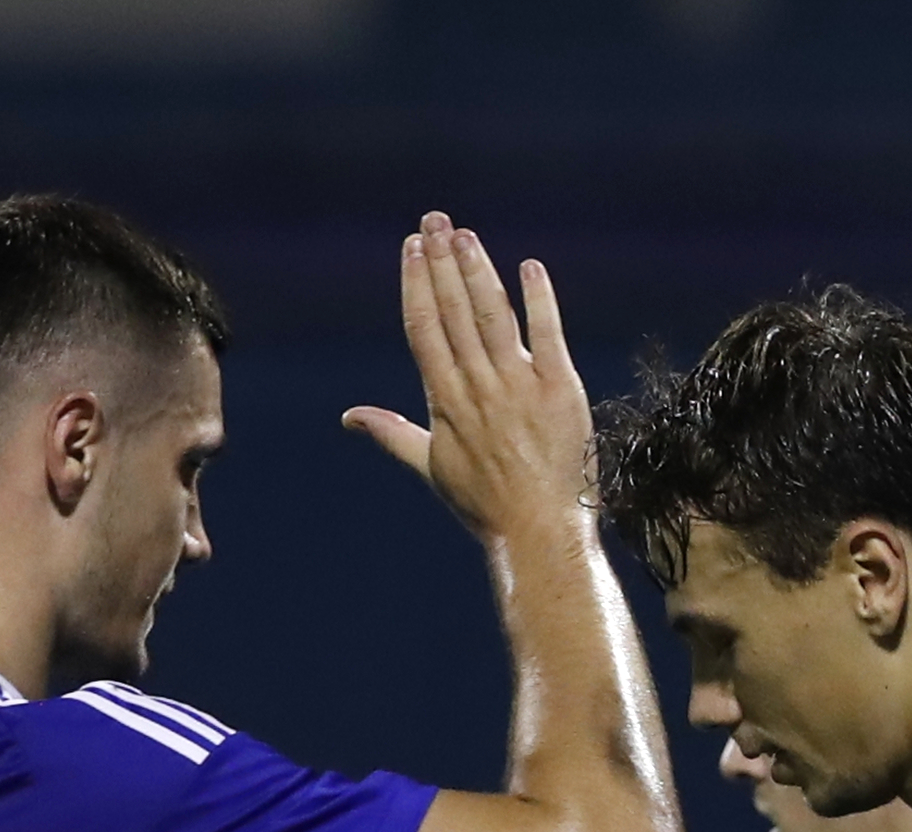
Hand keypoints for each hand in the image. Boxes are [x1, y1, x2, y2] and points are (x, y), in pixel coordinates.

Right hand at [343, 214, 593, 548]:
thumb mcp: (432, 468)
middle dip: (442, 262)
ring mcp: (521, 387)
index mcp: (446, 401)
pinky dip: (540, 300)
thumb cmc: (485, 505)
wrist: (539, 532)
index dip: (417, 284)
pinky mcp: (561, 390)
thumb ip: (393, 434)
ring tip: (465, 234)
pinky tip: (530, 267)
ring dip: (478, 271)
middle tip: (435, 220)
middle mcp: (479, 388)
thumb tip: (350, 418)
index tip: (412, 248)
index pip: (425, 329)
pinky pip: (549, 335)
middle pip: (454, 312)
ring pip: (494, 316)